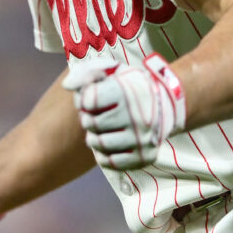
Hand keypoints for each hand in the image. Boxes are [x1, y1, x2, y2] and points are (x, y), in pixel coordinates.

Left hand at [63, 54, 186, 169]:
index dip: (86, 99)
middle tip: (97, 114)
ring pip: (99, 144)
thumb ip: (86, 73)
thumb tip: (67, 86)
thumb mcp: (111, 70)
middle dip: (89, 118)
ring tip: (103, 129)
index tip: (95, 97)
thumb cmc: (130, 86)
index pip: (88, 101)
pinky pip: (109, 162)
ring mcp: (141, 139)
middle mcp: (137, 117)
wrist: (165, 106)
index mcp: (127, 92)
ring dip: (94, 137)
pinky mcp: (143, 157)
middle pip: (91, 124)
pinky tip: (110, 142)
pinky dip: (103, 154)